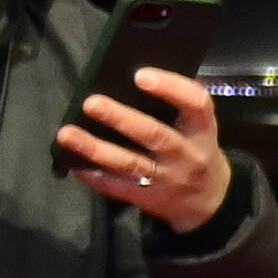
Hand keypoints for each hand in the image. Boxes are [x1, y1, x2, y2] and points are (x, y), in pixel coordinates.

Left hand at [57, 64, 232, 233]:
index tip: (141, 76)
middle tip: (91, 102)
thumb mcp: (200, 130)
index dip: (171, 88)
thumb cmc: (195, 151)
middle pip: (155, 135)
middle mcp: (187, 155)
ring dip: (96, 148)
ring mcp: (167, 178)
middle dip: (121, 119)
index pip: (196, 105)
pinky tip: (75, 164)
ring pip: (129, 163)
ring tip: (67, 134)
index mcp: (202, 131)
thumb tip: (136, 76)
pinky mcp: (149, 197)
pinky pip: (118, 187)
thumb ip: (178, 108)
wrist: (210, 202)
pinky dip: (95, 176)